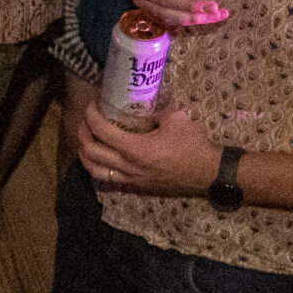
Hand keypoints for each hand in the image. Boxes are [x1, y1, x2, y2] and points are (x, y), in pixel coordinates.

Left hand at [77, 102, 222, 196]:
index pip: (100, 130)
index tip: (92, 105)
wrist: (210, 174)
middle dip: (81, 134)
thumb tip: (146, 104)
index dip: (91, 115)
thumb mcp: (177, 120)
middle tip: (85, 122)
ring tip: (85, 142)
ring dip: (85, 155)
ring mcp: (131, 180)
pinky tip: (101, 161)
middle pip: (90, 152)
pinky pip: (109, 181)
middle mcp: (127, 166)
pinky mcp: (137, 188)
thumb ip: (157, 111)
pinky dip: (99, 169)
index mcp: (135, 148)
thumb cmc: (195, 146)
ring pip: (94, 171)